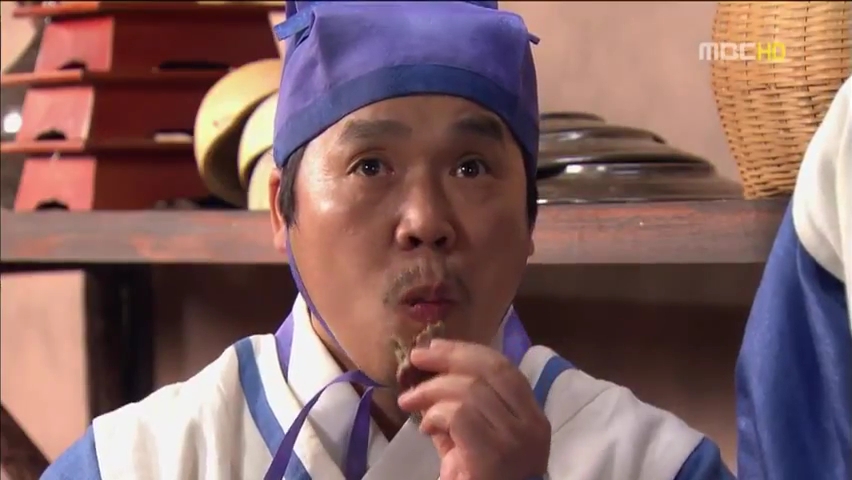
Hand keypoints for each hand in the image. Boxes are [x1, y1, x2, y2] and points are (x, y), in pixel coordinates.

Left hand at [397, 339, 550, 479]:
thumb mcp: (469, 441)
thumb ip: (457, 409)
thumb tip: (428, 376)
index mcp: (533, 417)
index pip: (503, 368)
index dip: (466, 351)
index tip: (436, 347)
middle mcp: (532, 425)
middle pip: (488, 370)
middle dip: (447, 357)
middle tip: (415, 358)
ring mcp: (517, 439)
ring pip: (470, 391)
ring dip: (431, 392)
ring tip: (410, 402)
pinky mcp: (495, 454)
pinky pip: (460, 415)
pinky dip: (435, 414)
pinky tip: (426, 427)